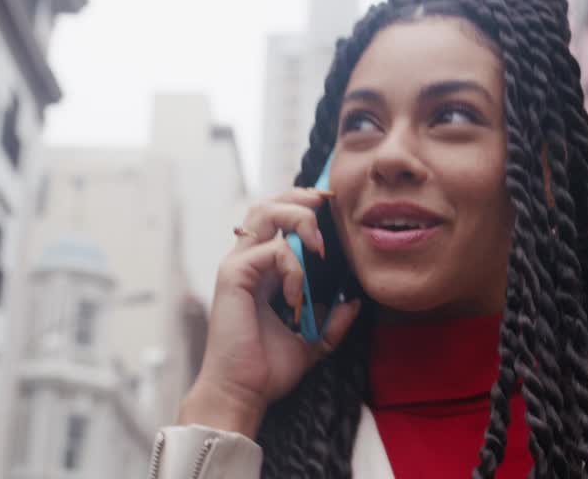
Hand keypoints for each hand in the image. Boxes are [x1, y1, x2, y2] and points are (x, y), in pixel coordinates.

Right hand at [178, 188, 362, 438]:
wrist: (244, 392)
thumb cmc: (268, 369)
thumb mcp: (313, 342)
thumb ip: (333, 321)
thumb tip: (354, 301)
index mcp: (263, 271)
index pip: (278, 220)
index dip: (303, 206)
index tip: (332, 207)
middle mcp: (248, 261)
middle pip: (268, 204)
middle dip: (300, 196)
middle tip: (326, 203)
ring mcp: (238, 265)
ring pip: (265, 212)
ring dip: (298, 219)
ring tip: (318, 245)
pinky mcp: (233, 275)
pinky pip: (272, 250)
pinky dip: (294, 268)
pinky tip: (297, 296)